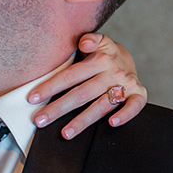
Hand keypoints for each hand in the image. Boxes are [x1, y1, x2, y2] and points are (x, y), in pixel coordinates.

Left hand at [28, 33, 146, 138]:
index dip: (51, 87)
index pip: (71, 75)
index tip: (33, 98)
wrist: (128, 60)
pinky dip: (125, 115)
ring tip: (66, 133)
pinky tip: (111, 123)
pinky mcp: (138, 94)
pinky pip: (134, 106)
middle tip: (40, 120)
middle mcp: (113, 72)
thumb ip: (89, 39)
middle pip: (82, 94)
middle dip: (59, 108)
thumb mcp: (98, 41)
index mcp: (100, 59)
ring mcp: (126, 85)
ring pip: (102, 105)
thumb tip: (83, 42)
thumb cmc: (104, 55)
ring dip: (83, 121)